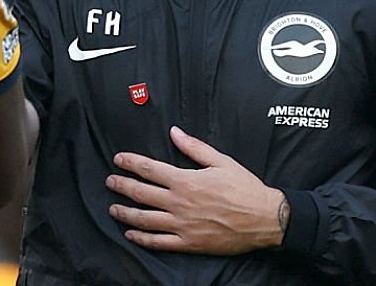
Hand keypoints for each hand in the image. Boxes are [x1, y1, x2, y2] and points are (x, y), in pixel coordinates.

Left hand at [105, 125, 286, 254]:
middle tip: (110, 181)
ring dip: (125, 212)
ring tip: (113, 208)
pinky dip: (141, 239)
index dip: (130, 163)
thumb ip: (194, 147)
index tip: (118, 159)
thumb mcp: (221, 161)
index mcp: (185, 180)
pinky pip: (158, 242)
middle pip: (140, 193)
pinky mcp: (188, 243)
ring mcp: (182, 225)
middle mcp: (179, 203)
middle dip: (121, 185)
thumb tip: (174, 132)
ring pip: (144, 219)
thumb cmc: (245, 188)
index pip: (148, 169)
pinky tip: (131, 234)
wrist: (265, 219)